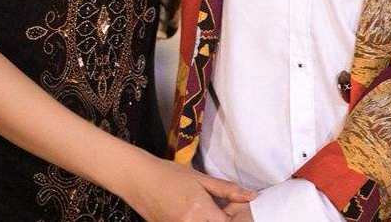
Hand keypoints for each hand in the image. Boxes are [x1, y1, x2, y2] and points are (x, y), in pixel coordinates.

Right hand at [126, 155, 256, 221]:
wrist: (140, 179)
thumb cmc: (170, 174)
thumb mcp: (200, 178)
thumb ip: (226, 189)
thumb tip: (251, 196)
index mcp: (200, 210)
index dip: (234, 217)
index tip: (231, 207)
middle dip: (221, 220)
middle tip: (218, 209)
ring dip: (208, 220)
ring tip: (205, 210)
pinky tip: (194, 213)